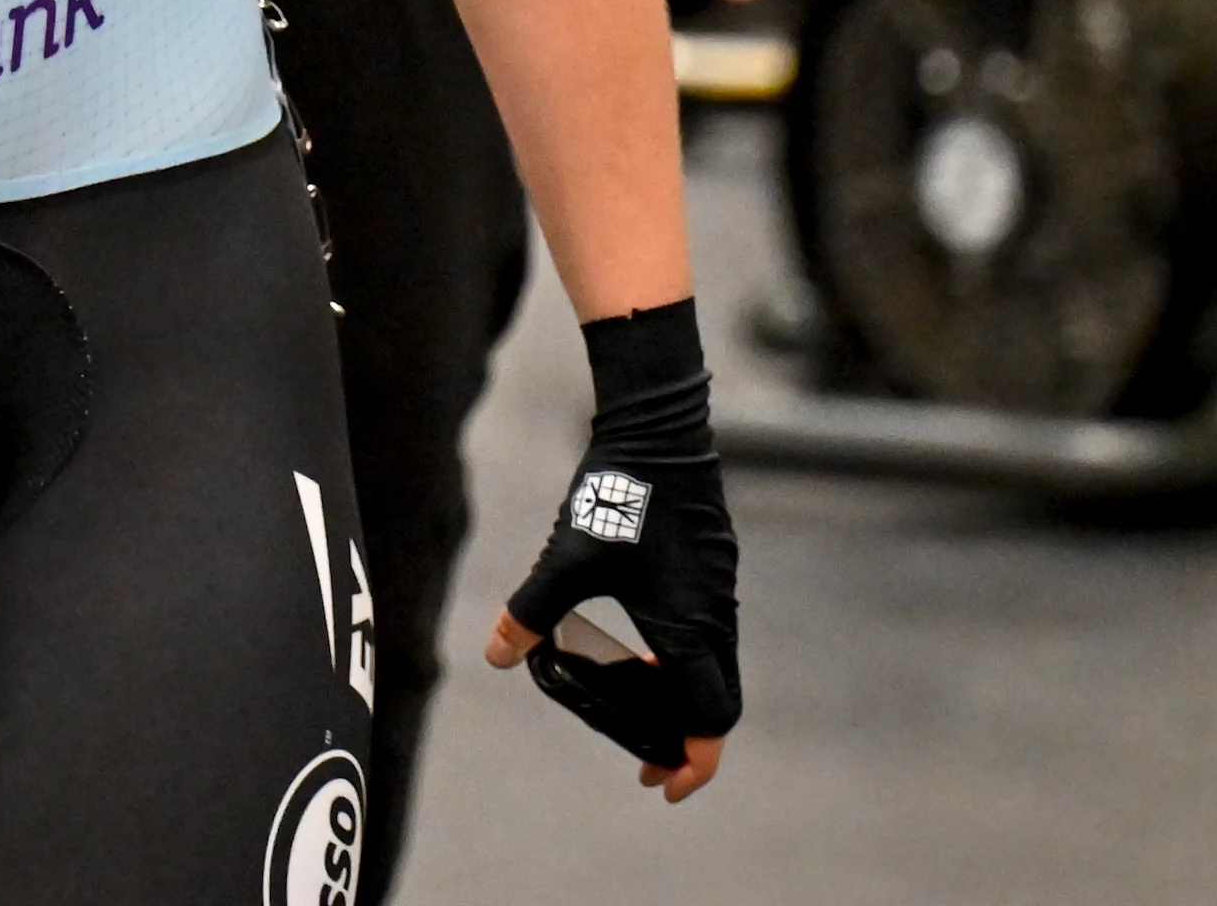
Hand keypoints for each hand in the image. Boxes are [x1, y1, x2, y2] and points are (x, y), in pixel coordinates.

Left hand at [492, 300, 736, 799]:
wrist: (660, 429)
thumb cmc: (618, 494)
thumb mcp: (566, 560)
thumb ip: (529, 612)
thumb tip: (496, 655)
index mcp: (687, 628)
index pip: (709, 720)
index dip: (694, 763)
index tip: (666, 786)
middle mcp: (714, 616)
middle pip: (718, 704)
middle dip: (684, 739)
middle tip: (647, 759)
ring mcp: (720, 590)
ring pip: (716, 668)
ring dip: (685, 697)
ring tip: (641, 706)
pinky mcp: (715, 567)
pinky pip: (712, 635)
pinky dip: (687, 660)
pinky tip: (645, 648)